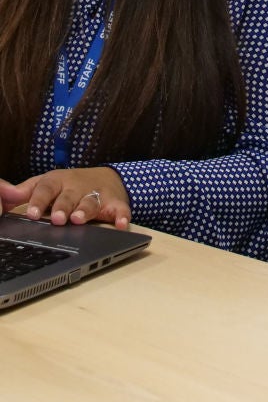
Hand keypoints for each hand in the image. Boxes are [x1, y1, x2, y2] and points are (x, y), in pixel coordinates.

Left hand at [0, 167, 130, 228]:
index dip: (40, 201)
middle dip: (63, 206)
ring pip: (91, 202)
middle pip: (69, 196)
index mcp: (58, 181)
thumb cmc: (69, 185)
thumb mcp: (47, 183)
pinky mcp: (116, 203)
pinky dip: (122, 216)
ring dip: (85, 210)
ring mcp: (98, 194)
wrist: (106, 177)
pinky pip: (120, 209)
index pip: (46, 189)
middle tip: (58, 219)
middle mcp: (78, 186)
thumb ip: (27, 190)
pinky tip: (121, 224)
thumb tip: (6, 195)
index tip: (32, 214)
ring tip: (79, 219)